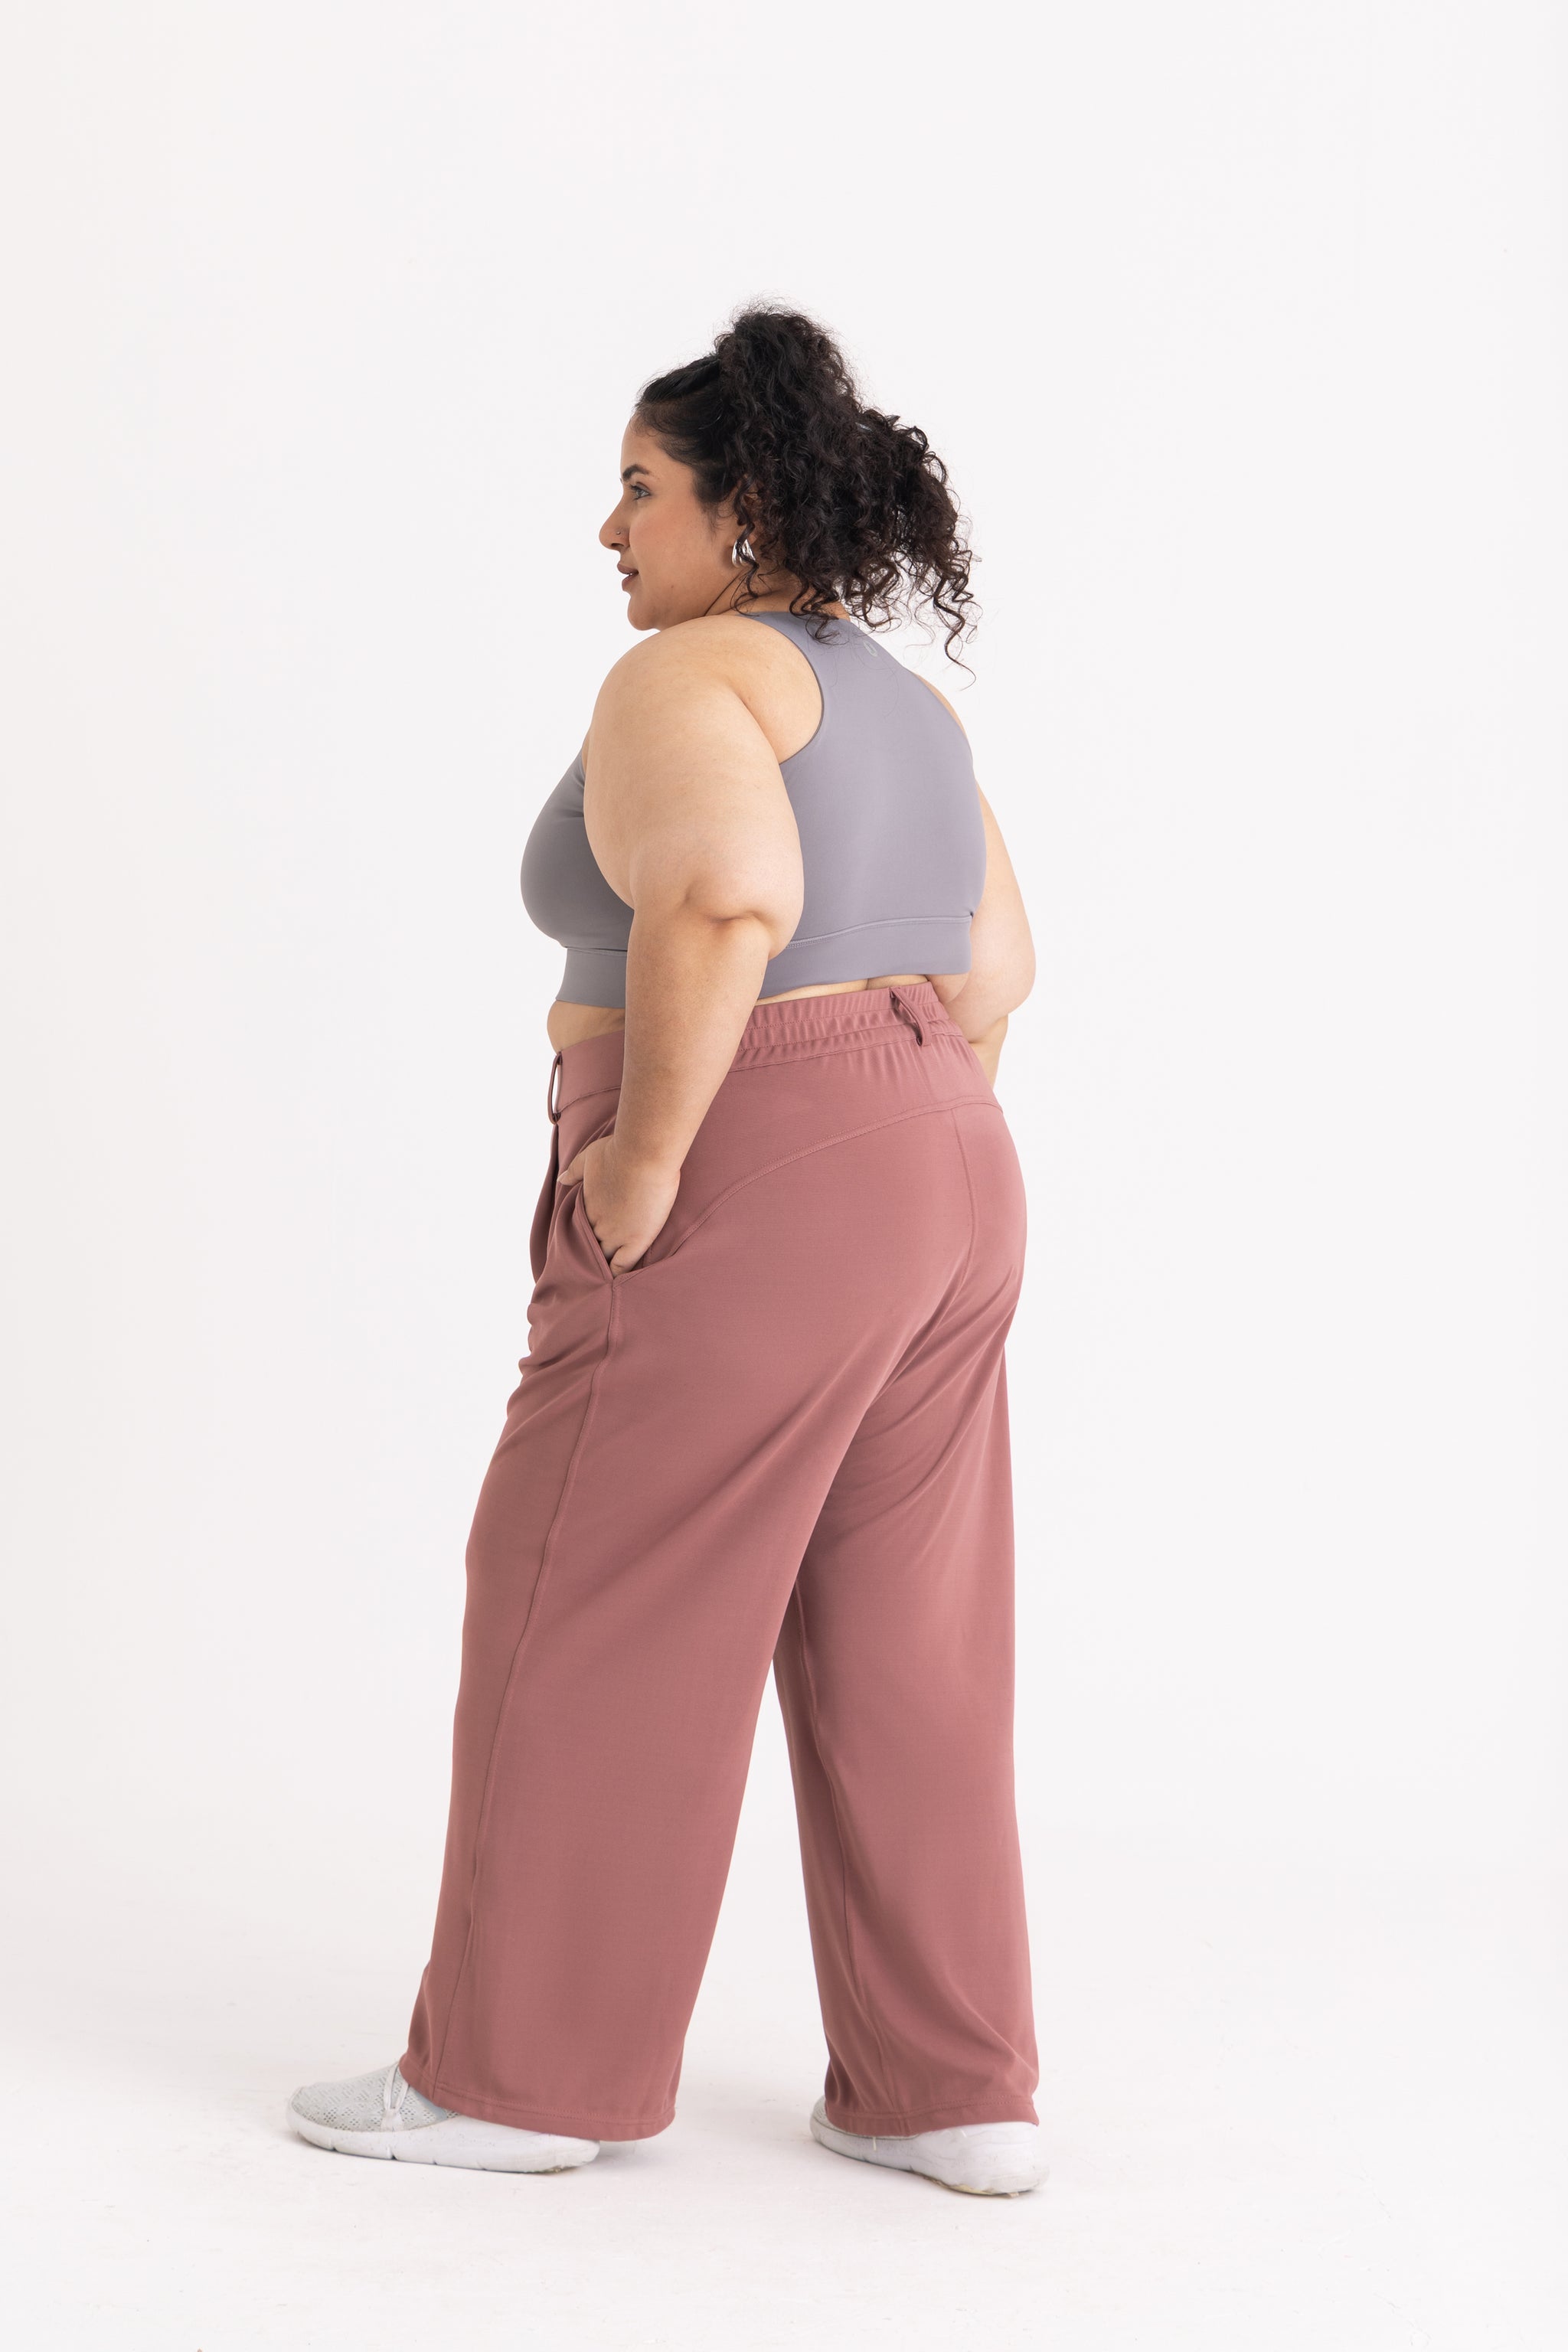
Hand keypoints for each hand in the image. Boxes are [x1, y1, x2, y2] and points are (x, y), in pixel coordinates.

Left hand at [558, 1132, 679, 1272]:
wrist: (643, 1155)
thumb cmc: (618, 1151)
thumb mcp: (589, 1157)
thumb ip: (574, 1171)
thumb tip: (561, 1179)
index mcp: (586, 1206)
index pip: (578, 1230)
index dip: (581, 1239)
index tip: (581, 1246)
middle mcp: (596, 1223)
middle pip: (587, 1248)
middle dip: (586, 1258)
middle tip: (585, 1272)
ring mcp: (615, 1234)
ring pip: (602, 1260)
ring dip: (601, 1270)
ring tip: (599, 1286)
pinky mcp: (635, 1240)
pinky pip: (623, 1266)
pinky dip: (618, 1276)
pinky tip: (618, 1287)